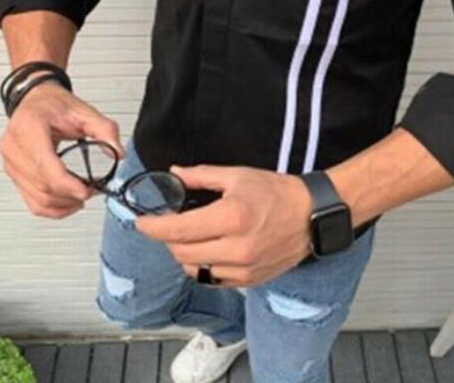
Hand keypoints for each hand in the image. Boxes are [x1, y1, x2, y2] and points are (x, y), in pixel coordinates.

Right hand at [0, 78, 123, 218]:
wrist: (36, 100)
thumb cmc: (53, 104)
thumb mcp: (84, 110)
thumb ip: (105, 130)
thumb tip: (117, 152)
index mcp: (29, 127)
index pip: (45, 165)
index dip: (66, 183)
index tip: (85, 190)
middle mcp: (14, 146)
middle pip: (42, 185)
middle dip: (70, 193)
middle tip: (92, 190)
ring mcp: (11, 162)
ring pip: (37, 197)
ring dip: (63, 203)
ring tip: (83, 195)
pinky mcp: (13, 173)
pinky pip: (31, 201)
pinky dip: (51, 208)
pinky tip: (68, 203)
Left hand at [135, 164, 313, 286]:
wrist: (311, 215)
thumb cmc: (277, 193)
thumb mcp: (238, 176)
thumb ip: (202, 177)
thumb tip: (175, 174)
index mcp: (230, 217)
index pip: (178, 230)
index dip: (153, 228)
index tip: (142, 223)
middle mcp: (235, 248)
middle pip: (181, 253)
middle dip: (168, 240)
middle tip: (169, 225)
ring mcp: (242, 268)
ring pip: (194, 270)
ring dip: (184, 255)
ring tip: (190, 237)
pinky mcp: (249, 280)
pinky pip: (213, 279)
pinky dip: (203, 267)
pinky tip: (208, 250)